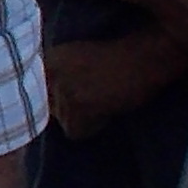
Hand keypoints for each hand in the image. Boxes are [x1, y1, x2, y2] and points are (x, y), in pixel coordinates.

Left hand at [44, 30, 187, 139]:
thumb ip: (61, 79)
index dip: (61, 102)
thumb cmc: (122, 60)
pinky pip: (76, 132)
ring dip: (86, 118)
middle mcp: (49, 71)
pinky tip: (109, 108)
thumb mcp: (80, 60)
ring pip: (65, 122)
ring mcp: (62, 87)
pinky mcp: (77, 103)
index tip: (81, 97)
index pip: (39, 96)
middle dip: (73, 110)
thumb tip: (47, 108)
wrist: (148, 55)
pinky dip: (93, 127)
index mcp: (49, 57)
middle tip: (98, 95)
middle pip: (51, 112)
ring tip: (107, 99)